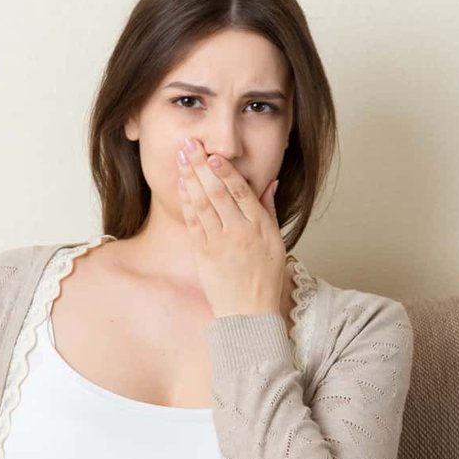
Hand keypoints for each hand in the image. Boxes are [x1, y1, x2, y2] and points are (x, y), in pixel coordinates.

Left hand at [176, 137, 290, 321]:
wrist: (249, 313)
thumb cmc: (265, 277)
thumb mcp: (277, 242)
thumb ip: (269, 209)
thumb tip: (270, 181)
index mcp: (260, 227)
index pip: (241, 192)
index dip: (226, 171)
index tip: (214, 154)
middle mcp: (239, 232)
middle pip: (217, 192)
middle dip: (202, 166)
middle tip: (191, 145)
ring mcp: (219, 243)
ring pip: (203, 204)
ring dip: (191, 178)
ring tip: (182, 157)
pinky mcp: (203, 254)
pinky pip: (193, 223)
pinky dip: (187, 202)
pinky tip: (182, 185)